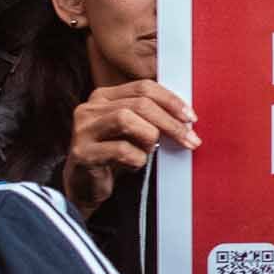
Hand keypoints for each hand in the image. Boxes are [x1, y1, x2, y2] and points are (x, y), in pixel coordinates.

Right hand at [64, 81, 200, 214]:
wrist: (85, 187)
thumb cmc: (114, 156)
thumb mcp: (133, 131)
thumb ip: (150, 117)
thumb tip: (187, 116)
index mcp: (104, 96)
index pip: (143, 87)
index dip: (171, 100)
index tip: (191, 117)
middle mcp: (90, 108)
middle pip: (139, 103)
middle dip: (170, 122)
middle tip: (190, 140)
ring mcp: (83, 130)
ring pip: (126, 119)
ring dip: (149, 137)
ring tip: (151, 151)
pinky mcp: (83, 153)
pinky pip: (121, 150)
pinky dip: (137, 159)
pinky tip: (134, 165)